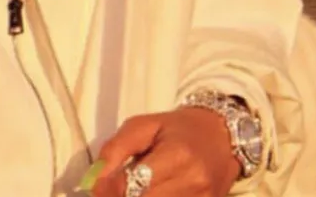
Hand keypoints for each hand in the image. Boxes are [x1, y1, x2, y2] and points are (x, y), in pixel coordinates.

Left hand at [93, 107, 240, 196]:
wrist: (220, 137)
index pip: (135, 183)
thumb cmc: (175, 129)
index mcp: (177, 155)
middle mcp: (194, 183)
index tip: (94, 188)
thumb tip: (95, 178)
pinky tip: (149, 193)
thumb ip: (115, 149)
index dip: (108, 189)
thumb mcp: (142, 126)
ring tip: (131, 190)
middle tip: (107, 192)